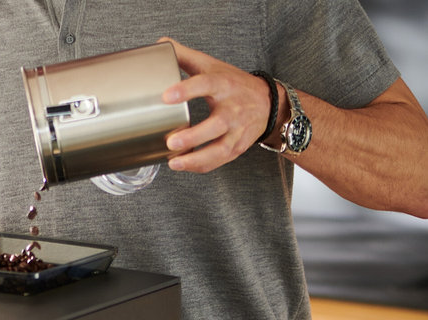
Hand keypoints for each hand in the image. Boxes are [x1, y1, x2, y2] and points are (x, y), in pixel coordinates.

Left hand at [159, 37, 275, 172]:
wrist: (267, 103)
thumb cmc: (233, 84)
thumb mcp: (212, 66)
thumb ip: (185, 57)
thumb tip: (160, 45)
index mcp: (223, 85)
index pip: (206, 83)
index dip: (186, 90)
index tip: (166, 96)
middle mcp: (233, 109)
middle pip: (216, 124)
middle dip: (194, 136)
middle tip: (171, 142)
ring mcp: (237, 130)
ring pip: (220, 149)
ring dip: (197, 159)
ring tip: (174, 162)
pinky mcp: (237, 147)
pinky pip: (218, 161)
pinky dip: (200, 166)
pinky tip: (183, 165)